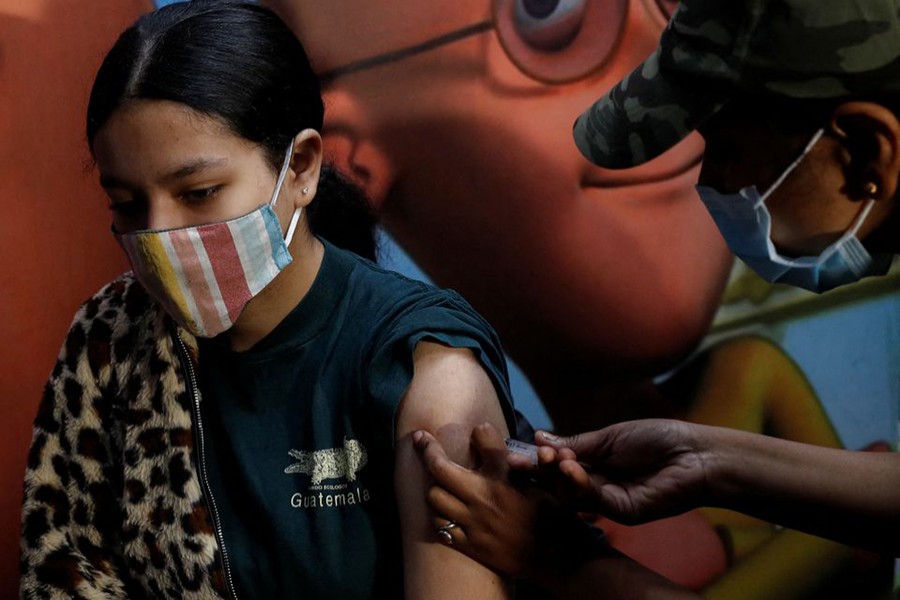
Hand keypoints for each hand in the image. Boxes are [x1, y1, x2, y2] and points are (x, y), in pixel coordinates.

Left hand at [413, 423, 606, 581]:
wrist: (557, 557)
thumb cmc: (552, 515)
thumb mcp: (539, 480)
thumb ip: (514, 459)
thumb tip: (486, 433)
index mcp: (502, 478)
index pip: (479, 440)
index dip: (454, 436)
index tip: (436, 433)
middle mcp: (483, 498)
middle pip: (439, 470)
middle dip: (428, 453)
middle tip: (422, 443)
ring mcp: (474, 523)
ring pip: (434, 498)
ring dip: (435, 487)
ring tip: (439, 482)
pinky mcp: (471, 545)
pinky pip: (441, 527)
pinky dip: (441, 516)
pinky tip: (447, 510)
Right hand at [534, 419, 711, 523]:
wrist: (695, 454)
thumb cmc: (658, 439)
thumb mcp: (609, 437)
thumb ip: (575, 443)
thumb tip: (539, 438)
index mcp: (593, 464)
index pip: (557, 466)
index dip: (537, 461)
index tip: (515, 453)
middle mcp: (596, 485)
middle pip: (558, 483)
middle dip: (542, 471)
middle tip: (532, 458)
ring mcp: (608, 501)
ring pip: (570, 495)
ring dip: (559, 476)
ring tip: (556, 459)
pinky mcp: (622, 512)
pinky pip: (593, 501)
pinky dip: (579, 484)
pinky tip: (573, 467)